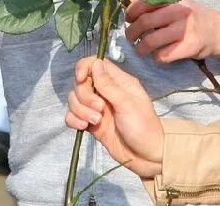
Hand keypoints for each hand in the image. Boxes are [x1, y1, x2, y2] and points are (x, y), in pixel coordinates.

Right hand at [65, 57, 163, 179]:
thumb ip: (109, 85)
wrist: (146, 157)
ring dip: (81, 110)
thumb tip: (95, 63)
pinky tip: (84, 127)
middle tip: (100, 110)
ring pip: (75, 99)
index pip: (95, 64)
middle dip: (85, 96)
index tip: (81, 79)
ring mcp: (97, 108)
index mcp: (118, 82)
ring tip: (96, 121)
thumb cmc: (143, 127)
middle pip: (81, 83)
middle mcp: (106, 92)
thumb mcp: (127, 104)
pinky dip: (74, 120)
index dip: (84, 68)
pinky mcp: (91, 123)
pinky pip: (73, 116)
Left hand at [125, 0, 219, 62]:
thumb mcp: (176, 1)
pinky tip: (158, 55)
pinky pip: (162, 55)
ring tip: (140, 50)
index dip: (132, 12)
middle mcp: (180, 10)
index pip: (144, 2)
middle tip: (130, 37)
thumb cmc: (191, 16)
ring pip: (151, 41)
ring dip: (140, 48)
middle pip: (145, 22)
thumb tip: (128, 3)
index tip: (128, 19)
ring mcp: (185, 29)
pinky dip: (156, 57)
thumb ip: (155, 1)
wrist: (217, 31)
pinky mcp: (189, 47)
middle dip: (132, 32)